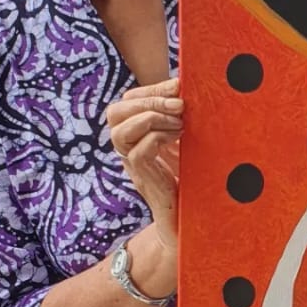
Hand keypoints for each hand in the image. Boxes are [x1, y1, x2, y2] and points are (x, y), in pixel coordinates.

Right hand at [106, 77, 181, 248]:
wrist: (187, 222)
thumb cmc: (188, 181)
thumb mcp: (183, 145)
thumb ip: (179, 122)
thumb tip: (190, 92)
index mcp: (135, 137)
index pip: (126, 103)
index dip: (149, 90)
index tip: (178, 84)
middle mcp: (128, 149)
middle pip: (115, 112)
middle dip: (148, 100)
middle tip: (179, 103)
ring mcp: (132, 166)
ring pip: (120, 131)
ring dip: (152, 118)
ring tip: (180, 121)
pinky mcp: (143, 180)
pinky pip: (138, 152)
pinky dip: (158, 139)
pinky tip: (178, 138)